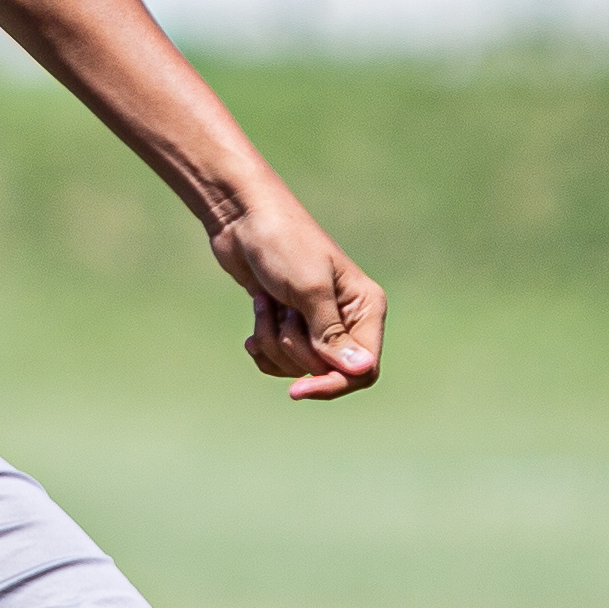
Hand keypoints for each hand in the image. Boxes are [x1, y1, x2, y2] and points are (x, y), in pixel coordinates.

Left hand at [206, 189, 385, 401]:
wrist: (243, 218)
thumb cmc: (284, 244)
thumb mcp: (310, 290)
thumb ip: (333, 336)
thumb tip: (363, 371)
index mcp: (366, 308)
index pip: (363, 370)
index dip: (333, 384)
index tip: (298, 389)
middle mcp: (346, 318)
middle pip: (325, 370)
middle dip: (293, 349)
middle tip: (282, 312)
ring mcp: (315, 322)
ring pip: (297, 365)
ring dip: (273, 340)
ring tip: (266, 303)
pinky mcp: (288, 322)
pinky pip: (278, 359)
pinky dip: (263, 344)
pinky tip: (257, 317)